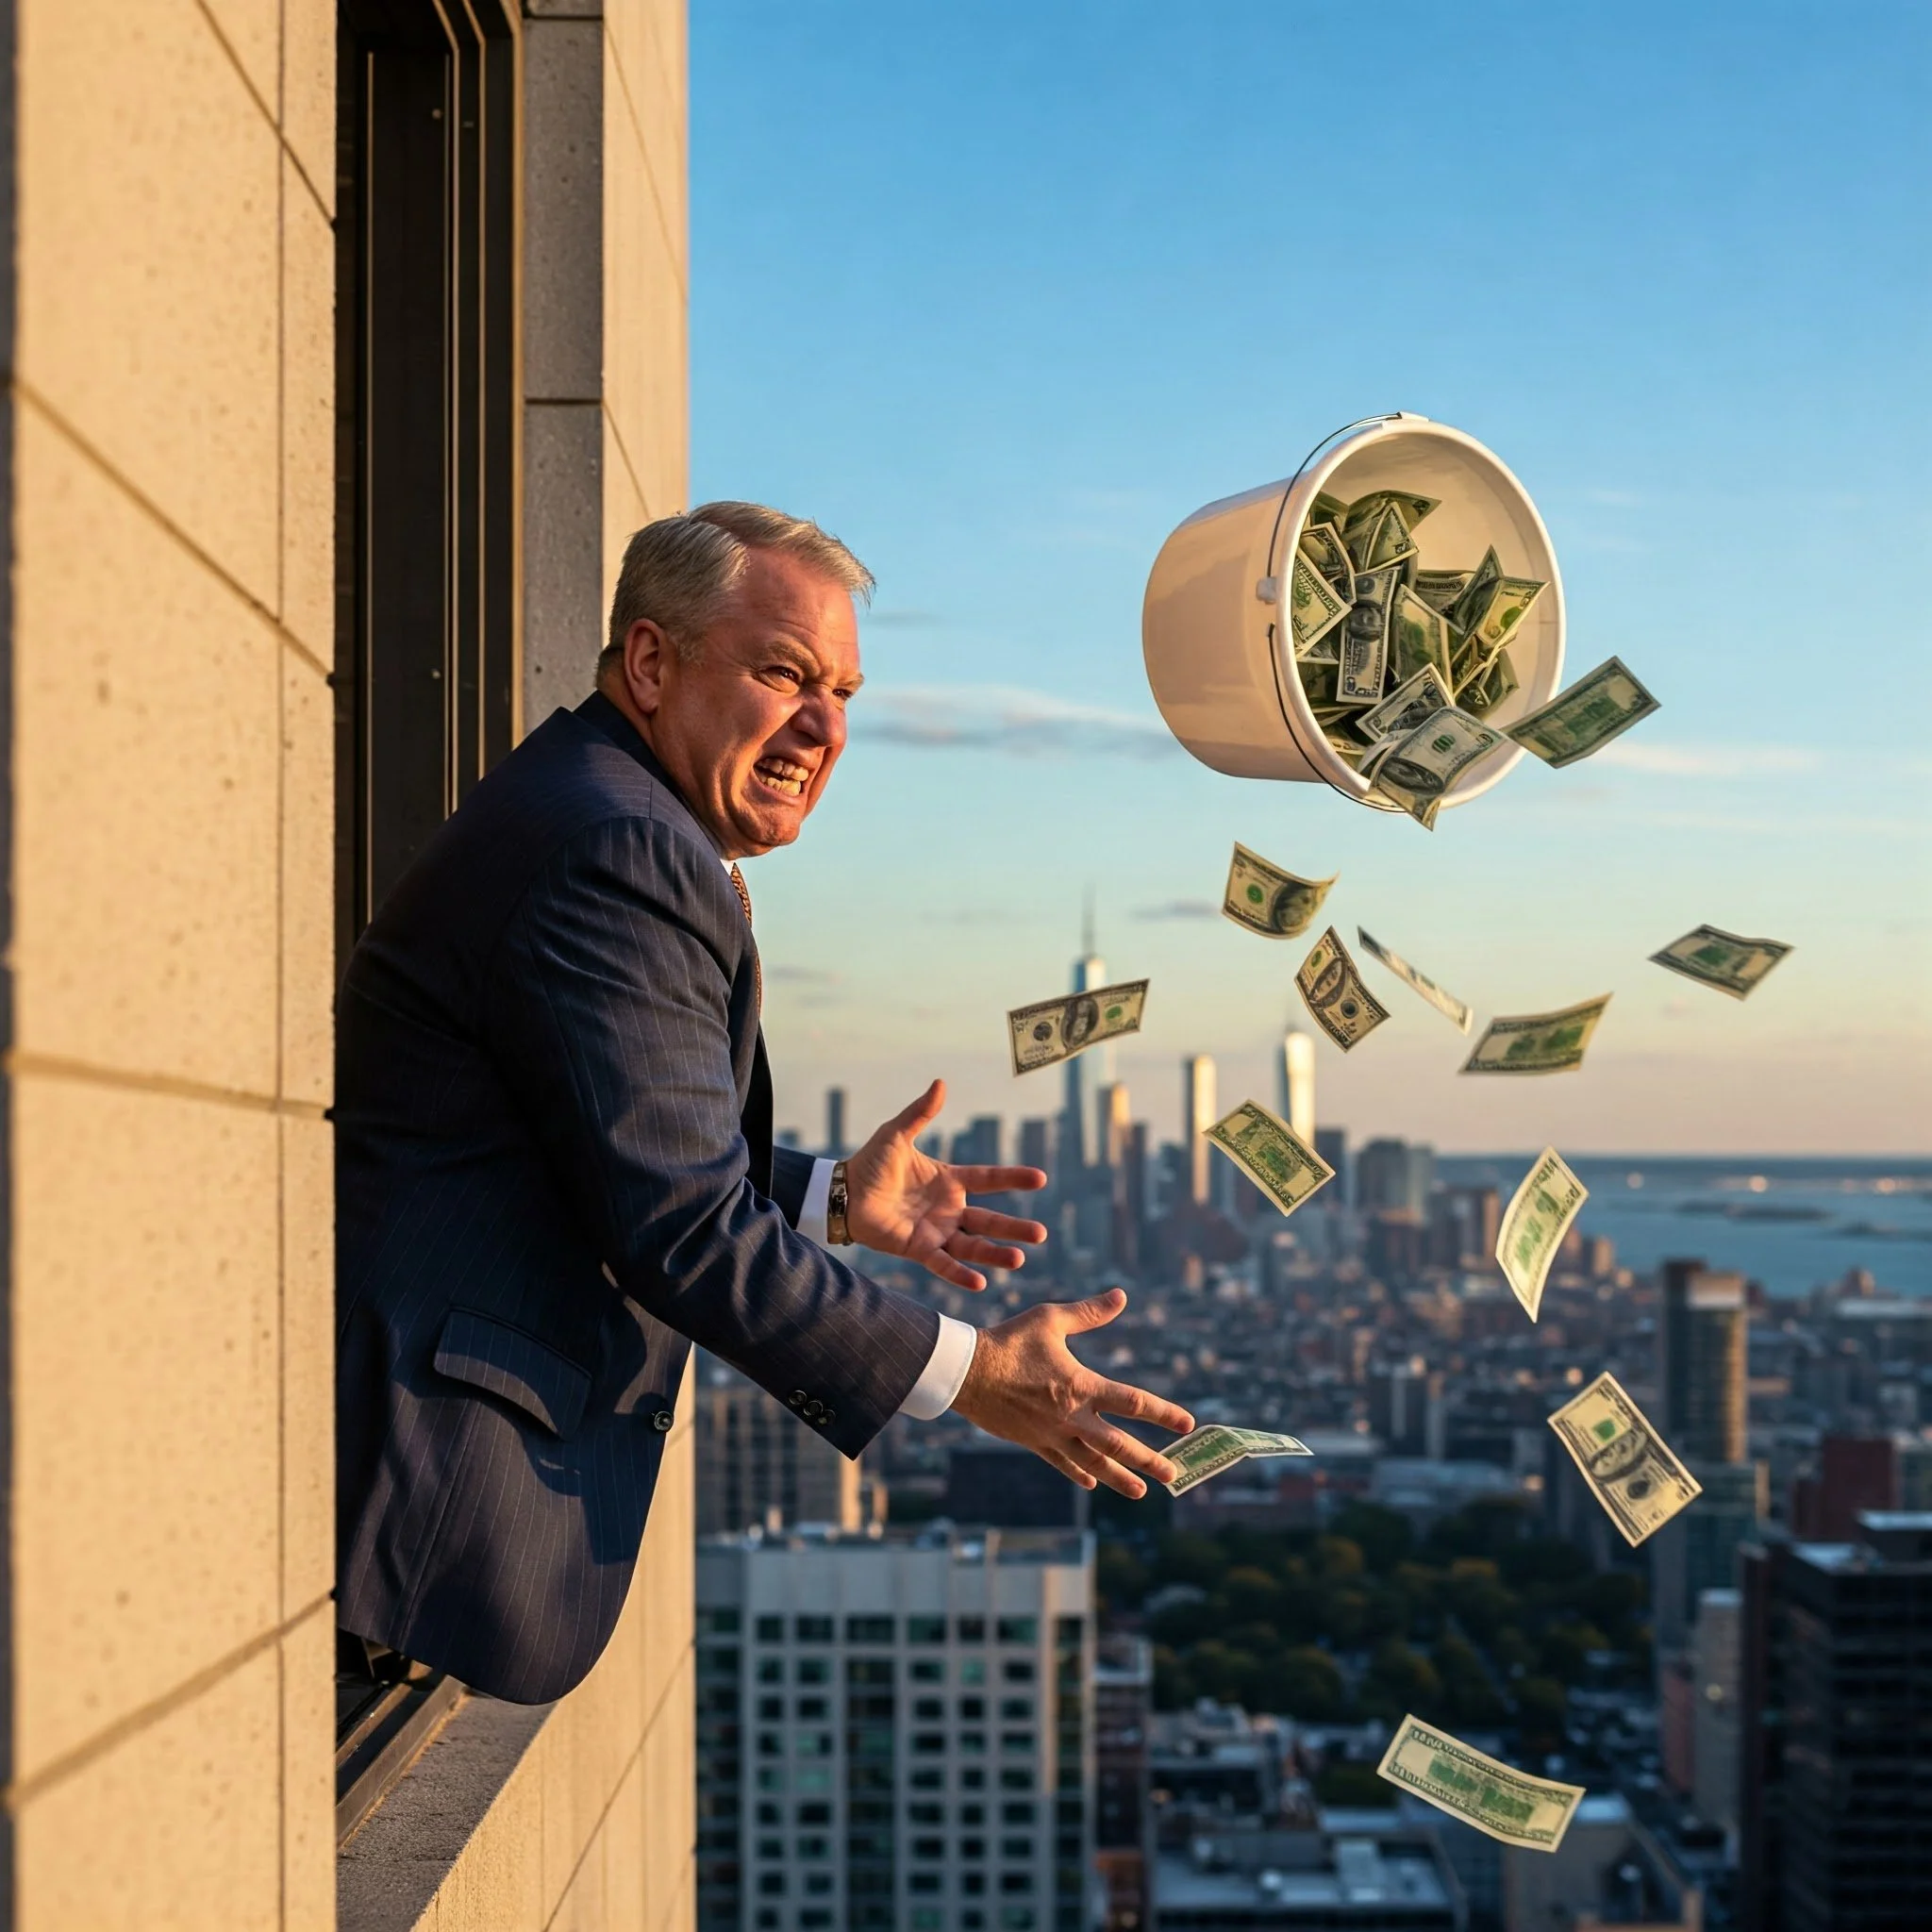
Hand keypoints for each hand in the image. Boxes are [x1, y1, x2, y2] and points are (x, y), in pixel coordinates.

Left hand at [844, 1078, 1047, 1290]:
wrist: (843, 1193)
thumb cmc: (871, 1163)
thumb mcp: (897, 1134)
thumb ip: (920, 1113)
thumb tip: (940, 1083)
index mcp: (949, 1181)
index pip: (989, 1179)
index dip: (1013, 1178)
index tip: (1040, 1179)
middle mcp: (949, 1209)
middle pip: (989, 1220)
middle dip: (1014, 1227)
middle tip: (1041, 1233)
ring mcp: (936, 1231)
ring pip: (973, 1246)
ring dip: (995, 1254)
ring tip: (1019, 1260)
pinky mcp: (919, 1249)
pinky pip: (943, 1264)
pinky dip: (961, 1275)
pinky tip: (981, 1283)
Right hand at [950, 1288, 1194, 1498]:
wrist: (966, 1372)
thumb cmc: (1009, 1341)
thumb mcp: (1050, 1319)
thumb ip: (1089, 1312)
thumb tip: (1121, 1296)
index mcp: (1082, 1385)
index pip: (1133, 1402)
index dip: (1163, 1413)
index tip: (1187, 1424)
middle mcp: (1072, 1416)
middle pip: (1119, 1445)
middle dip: (1149, 1460)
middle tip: (1174, 1475)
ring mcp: (1052, 1434)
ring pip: (1093, 1463)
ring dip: (1120, 1478)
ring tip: (1141, 1492)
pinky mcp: (1032, 1442)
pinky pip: (1062, 1463)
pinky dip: (1079, 1473)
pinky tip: (1092, 1483)